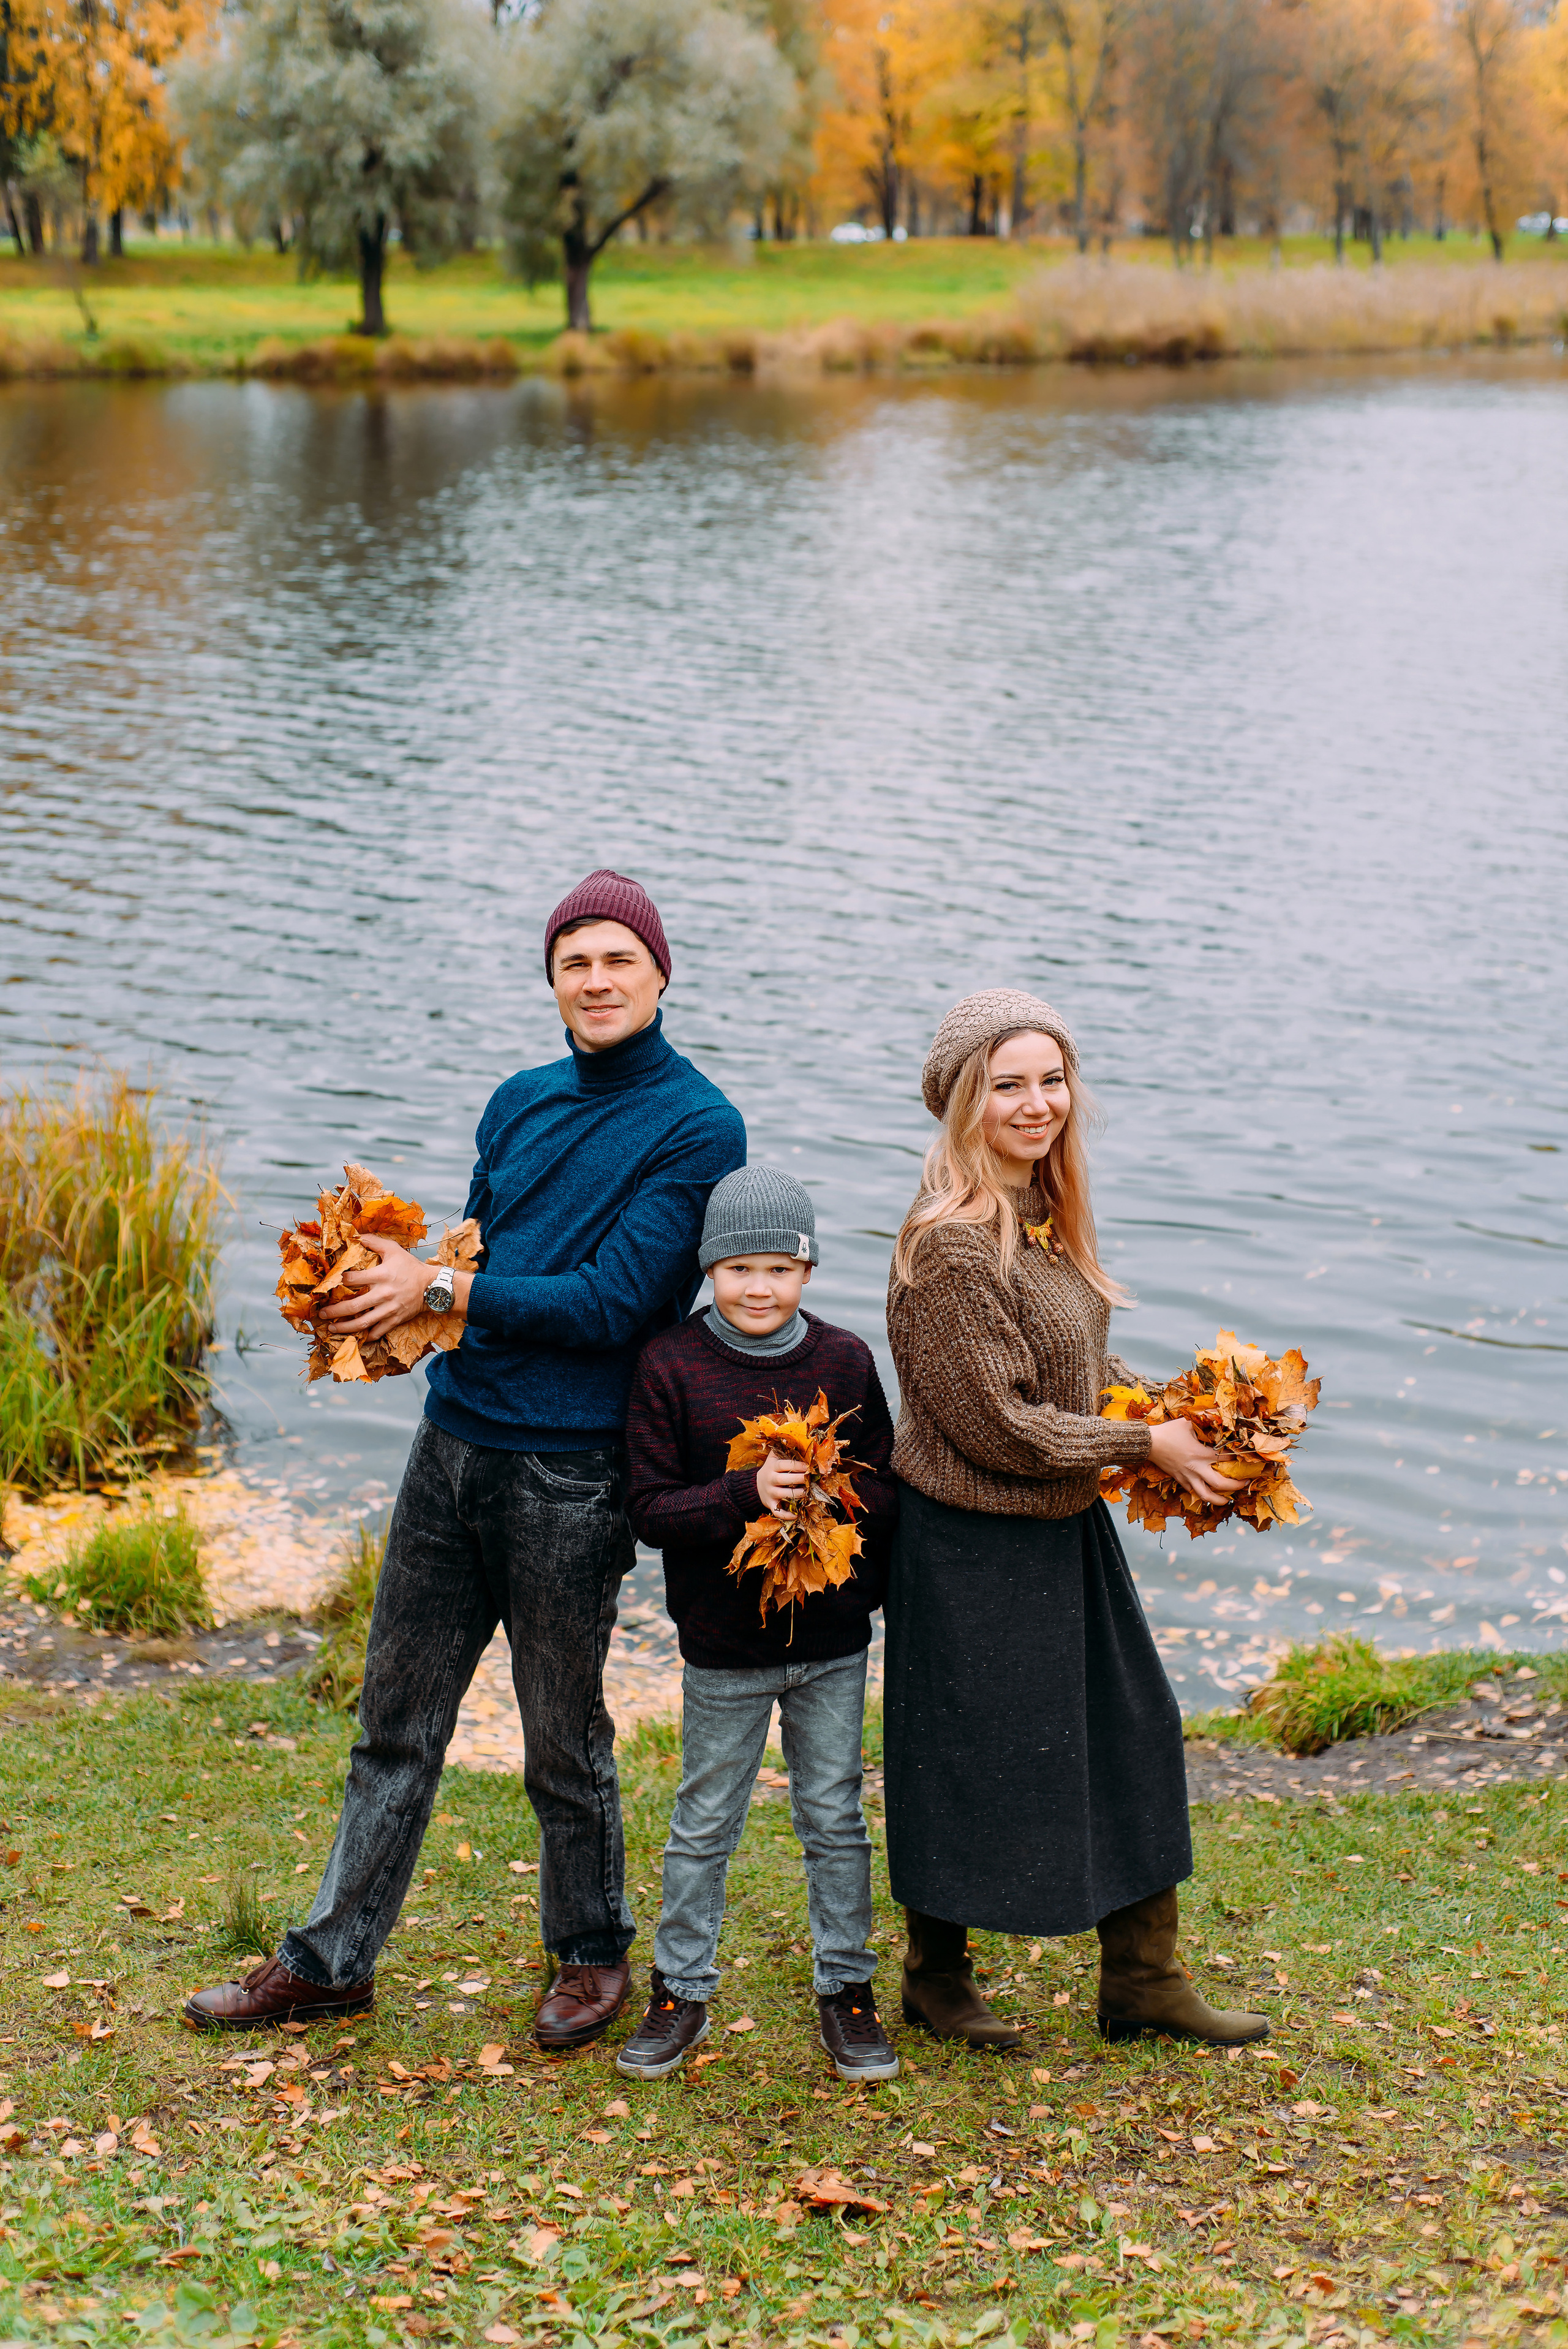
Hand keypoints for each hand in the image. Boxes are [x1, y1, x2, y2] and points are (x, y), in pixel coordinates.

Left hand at [318, 1234, 464, 1338]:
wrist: (432, 1286)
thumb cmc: (410, 1267)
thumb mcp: (393, 1249)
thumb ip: (374, 1241)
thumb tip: (356, 1235)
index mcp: (381, 1275)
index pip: (353, 1279)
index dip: (339, 1281)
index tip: (328, 1284)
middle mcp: (383, 1294)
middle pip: (354, 1306)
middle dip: (335, 1311)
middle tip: (322, 1313)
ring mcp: (389, 1309)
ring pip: (363, 1322)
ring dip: (345, 1327)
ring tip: (331, 1328)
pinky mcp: (395, 1319)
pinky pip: (378, 1331)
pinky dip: (367, 1336)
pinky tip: (356, 1337)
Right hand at [756, 1453, 808, 1513]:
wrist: (753, 1485)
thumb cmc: (770, 1469)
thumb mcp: (772, 1458)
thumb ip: (782, 1450)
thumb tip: (797, 1441)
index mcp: (772, 1467)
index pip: (785, 1465)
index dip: (798, 1465)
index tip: (809, 1467)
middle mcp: (770, 1479)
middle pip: (785, 1479)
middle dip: (800, 1479)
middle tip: (811, 1479)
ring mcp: (770, 1493)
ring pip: (785, 1494)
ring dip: (798, 1494)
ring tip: (808, 1492)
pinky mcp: (770, 1504)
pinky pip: (778, 1511)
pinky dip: (787, 1515)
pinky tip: (797, 1515)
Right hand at [1146, 1417, 1238, 1504]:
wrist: (1148, 1443)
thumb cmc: (1167, 1432)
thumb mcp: (1186, 1423)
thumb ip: (1201, 1424)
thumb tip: (1212, 1417)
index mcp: (1201, 1454)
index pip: (1225, 1458)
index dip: (1237, 1458)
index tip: (1243, 1456)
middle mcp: (1196, 1468)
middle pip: (1220, 1484)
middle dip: (1235, 1486)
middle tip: (1245, 1483)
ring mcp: (1187, 1476)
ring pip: (1205, 1495)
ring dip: (1219, 1500)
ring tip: (1227, 1500)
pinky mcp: (1179, 1479)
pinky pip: (1192, 1491)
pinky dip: (1201, 1493)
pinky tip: (1207, 1492)